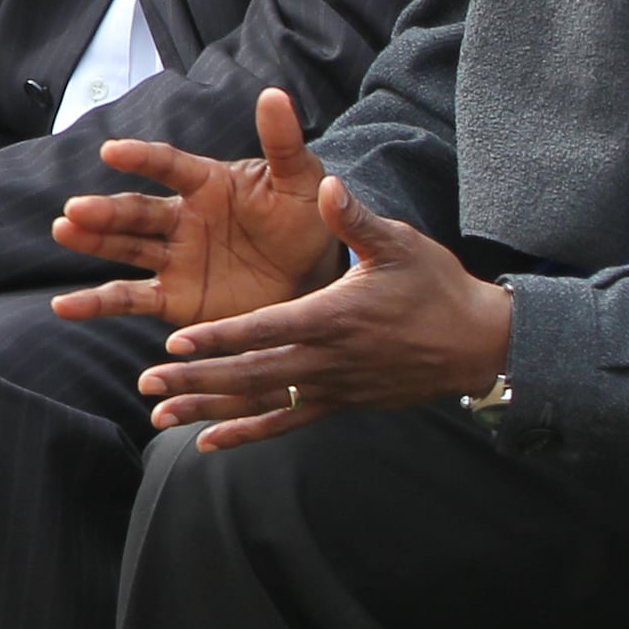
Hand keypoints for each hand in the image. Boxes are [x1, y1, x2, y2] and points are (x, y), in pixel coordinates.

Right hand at [50, 88, 344, 334]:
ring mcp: (172, 258)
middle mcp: (179, 218)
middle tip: (75, 209)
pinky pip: (129, 298)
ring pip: (124, 246)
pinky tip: (66, 307)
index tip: (111, 151)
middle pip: (136, 210)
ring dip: (92, 240)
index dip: (140, 158)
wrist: (313, 282)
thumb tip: (273, 93)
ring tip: (64, 231)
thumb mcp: (300, 183)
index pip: (168, 167)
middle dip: (105, 210)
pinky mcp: (172, 297)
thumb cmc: (305, 224)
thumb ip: (283, 143)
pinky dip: (96, 303)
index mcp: (205, 185)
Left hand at [128, 179, 515, 450]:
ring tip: (160, 417)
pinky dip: (247, 433)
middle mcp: (328, 358)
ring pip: (262, 403)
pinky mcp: (340, 403)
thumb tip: (327, 186)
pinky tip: (207, 443)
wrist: (481, 344)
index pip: (267, 330)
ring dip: (210, 411)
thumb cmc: (436, 285)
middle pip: (253, 374)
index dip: (221, 339)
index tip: (177, 344)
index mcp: (334, 316)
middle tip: (147, 383)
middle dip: (198, 380)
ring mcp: (333, 386)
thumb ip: (354, 219)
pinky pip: (287, 422)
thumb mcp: (399, 243)